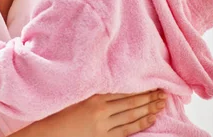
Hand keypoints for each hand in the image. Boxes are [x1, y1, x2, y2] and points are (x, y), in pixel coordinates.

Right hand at [10, 90, 165, 136]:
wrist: (48, 133)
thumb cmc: (57, 112)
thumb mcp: (74, 95)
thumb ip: (92, 89)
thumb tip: (110, 82)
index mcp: (93, 95)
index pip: (124, 90)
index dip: (141, 87)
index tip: (154, 82)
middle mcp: (100, 109)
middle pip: (131, 102)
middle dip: (149, 97)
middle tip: (164, 92)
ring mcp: (103, 125)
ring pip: (132, 115)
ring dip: (149, 109)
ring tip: (162, 103)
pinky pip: (126, 130)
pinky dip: (141, 123)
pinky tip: (151, 118)